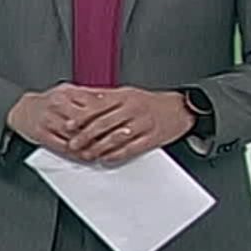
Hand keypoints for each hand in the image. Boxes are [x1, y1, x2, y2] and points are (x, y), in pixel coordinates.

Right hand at [6, 83, 109, 156]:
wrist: (21, 111)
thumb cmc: (47, 102)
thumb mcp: (67, 91)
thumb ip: (87, 94)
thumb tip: (108, 98)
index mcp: (66, 92)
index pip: (91, 103)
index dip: (108, 114)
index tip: (121, 121)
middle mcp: (56, 105)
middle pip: (84, 120)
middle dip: (101, 130)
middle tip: (118, 137)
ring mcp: (48, 120)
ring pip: (74, 135)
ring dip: (90, 145)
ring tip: (105, 150)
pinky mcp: (42, 135)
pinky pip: (62, 146)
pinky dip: (76, 153)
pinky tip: (87, 156)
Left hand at [63, 87, 193, 162]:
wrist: (181, 108)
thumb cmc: (151, 102)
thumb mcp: (127, 93)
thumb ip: (105, 96)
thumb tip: (83, 98)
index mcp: (124, 96)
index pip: (98, 107)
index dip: (81, 117)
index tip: (68, 126)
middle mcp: (133, 109)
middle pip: (104, 123)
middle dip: (85, 136)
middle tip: (73, 144)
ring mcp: (143, 123)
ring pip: (116, 137)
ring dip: (98, 148)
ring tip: (87, 154)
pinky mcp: (152, 137)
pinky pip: (131, 148)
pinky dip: (117, 155)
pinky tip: (106, 158)